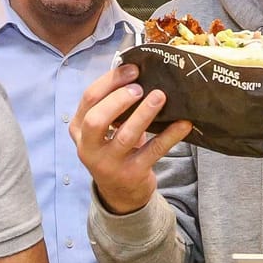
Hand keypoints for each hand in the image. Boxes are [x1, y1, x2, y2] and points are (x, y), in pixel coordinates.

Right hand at [72, 64, 190, 215]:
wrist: (120, 193)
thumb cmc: (114, 149)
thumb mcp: (103, 130)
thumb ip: (111, 106)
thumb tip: (137, 73)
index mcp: (79, 129)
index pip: (89, 99)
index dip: (111, 81)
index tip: (133, 69)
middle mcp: (88, 147)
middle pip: (97, 118)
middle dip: (119, 99)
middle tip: (139, 87)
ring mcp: (109, 163)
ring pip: (126, 135)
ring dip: (144, 114)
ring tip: (160, 96)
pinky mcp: (131, 174)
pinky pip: (153, 150)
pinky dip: (170, 135)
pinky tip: (183, 123)